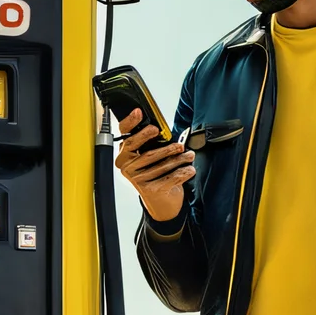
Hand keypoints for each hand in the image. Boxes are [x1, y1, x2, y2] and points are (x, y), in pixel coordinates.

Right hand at [113, 107, 194, 223]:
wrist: (161, 201)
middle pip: (147, 153)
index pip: (126, 136)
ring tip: (189, 155)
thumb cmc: (156, 173)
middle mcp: (128, 167)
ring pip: (163, 165)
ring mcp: (138, 179)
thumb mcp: (152, 155)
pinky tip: (190, 169)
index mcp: (125, 155)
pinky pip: (171, 177)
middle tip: (178, 144)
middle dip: (165, 148)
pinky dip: (183, 172)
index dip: (131, 122)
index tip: (139, 113)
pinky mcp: (151, 190)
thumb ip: (153, 142)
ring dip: (180, 159)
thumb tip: (163, 128)